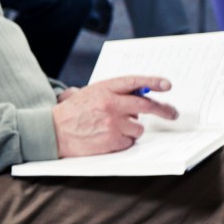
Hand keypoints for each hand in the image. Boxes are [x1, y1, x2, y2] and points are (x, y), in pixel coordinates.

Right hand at [51, 75, 177, 156]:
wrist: (52, 131)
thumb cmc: (71, 113)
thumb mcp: (89, 94)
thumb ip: (112, 93)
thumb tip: (139, 97)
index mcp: (104, 89)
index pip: (134, 82)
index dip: (153, 82)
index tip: (167, 85)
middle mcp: (111, 104)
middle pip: (146, 106)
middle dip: (163, 110)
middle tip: (171, 113)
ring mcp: (112, 123)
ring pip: (138, 127)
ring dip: (131, 129)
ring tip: (113, 129)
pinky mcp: (112, 140)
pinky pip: (129, 141)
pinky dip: (122, 141)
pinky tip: (107, 138)